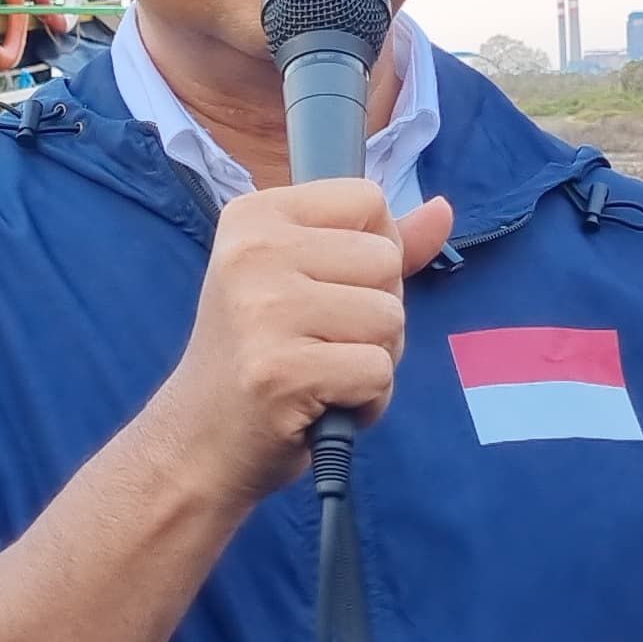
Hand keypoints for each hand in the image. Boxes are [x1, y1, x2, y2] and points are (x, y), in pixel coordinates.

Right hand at [149, 180, 455, 505]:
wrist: (199, 441)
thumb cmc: (261, 356)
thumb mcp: (306, 281)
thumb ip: (377, 244)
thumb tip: (444, 209)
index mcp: (254, 216)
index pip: (367, 200)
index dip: (372, 252)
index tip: (328, 290)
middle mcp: (252, 252)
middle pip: (385, 260)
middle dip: (375, 312)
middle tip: (320, 343)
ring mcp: (263, 311)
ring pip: (389, 317)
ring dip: (373, 359)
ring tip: (320, 374)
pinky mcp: (281, 370)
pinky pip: (377, 371)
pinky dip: (366, 400)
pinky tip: (321, 404)